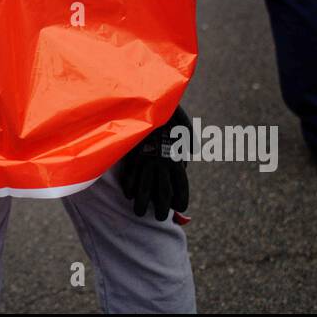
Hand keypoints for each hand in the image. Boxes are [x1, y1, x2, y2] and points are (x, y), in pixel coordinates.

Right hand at [118, 104, 189, 220]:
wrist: (150, 98)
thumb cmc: (170, 112)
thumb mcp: (185, 129)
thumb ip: (187, 146)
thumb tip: (187, 160)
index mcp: (177, 155)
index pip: (182, 184)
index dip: (181, 198)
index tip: (180, 208)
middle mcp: (161, 161)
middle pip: (163, 192)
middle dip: (162, 207)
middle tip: (161, 217)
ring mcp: (145, 158)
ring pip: (143, 187)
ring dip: (142, 203)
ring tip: (139, 213)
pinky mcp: (131, 153)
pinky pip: (129, 174)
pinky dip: (129, 186)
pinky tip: (128, 195)